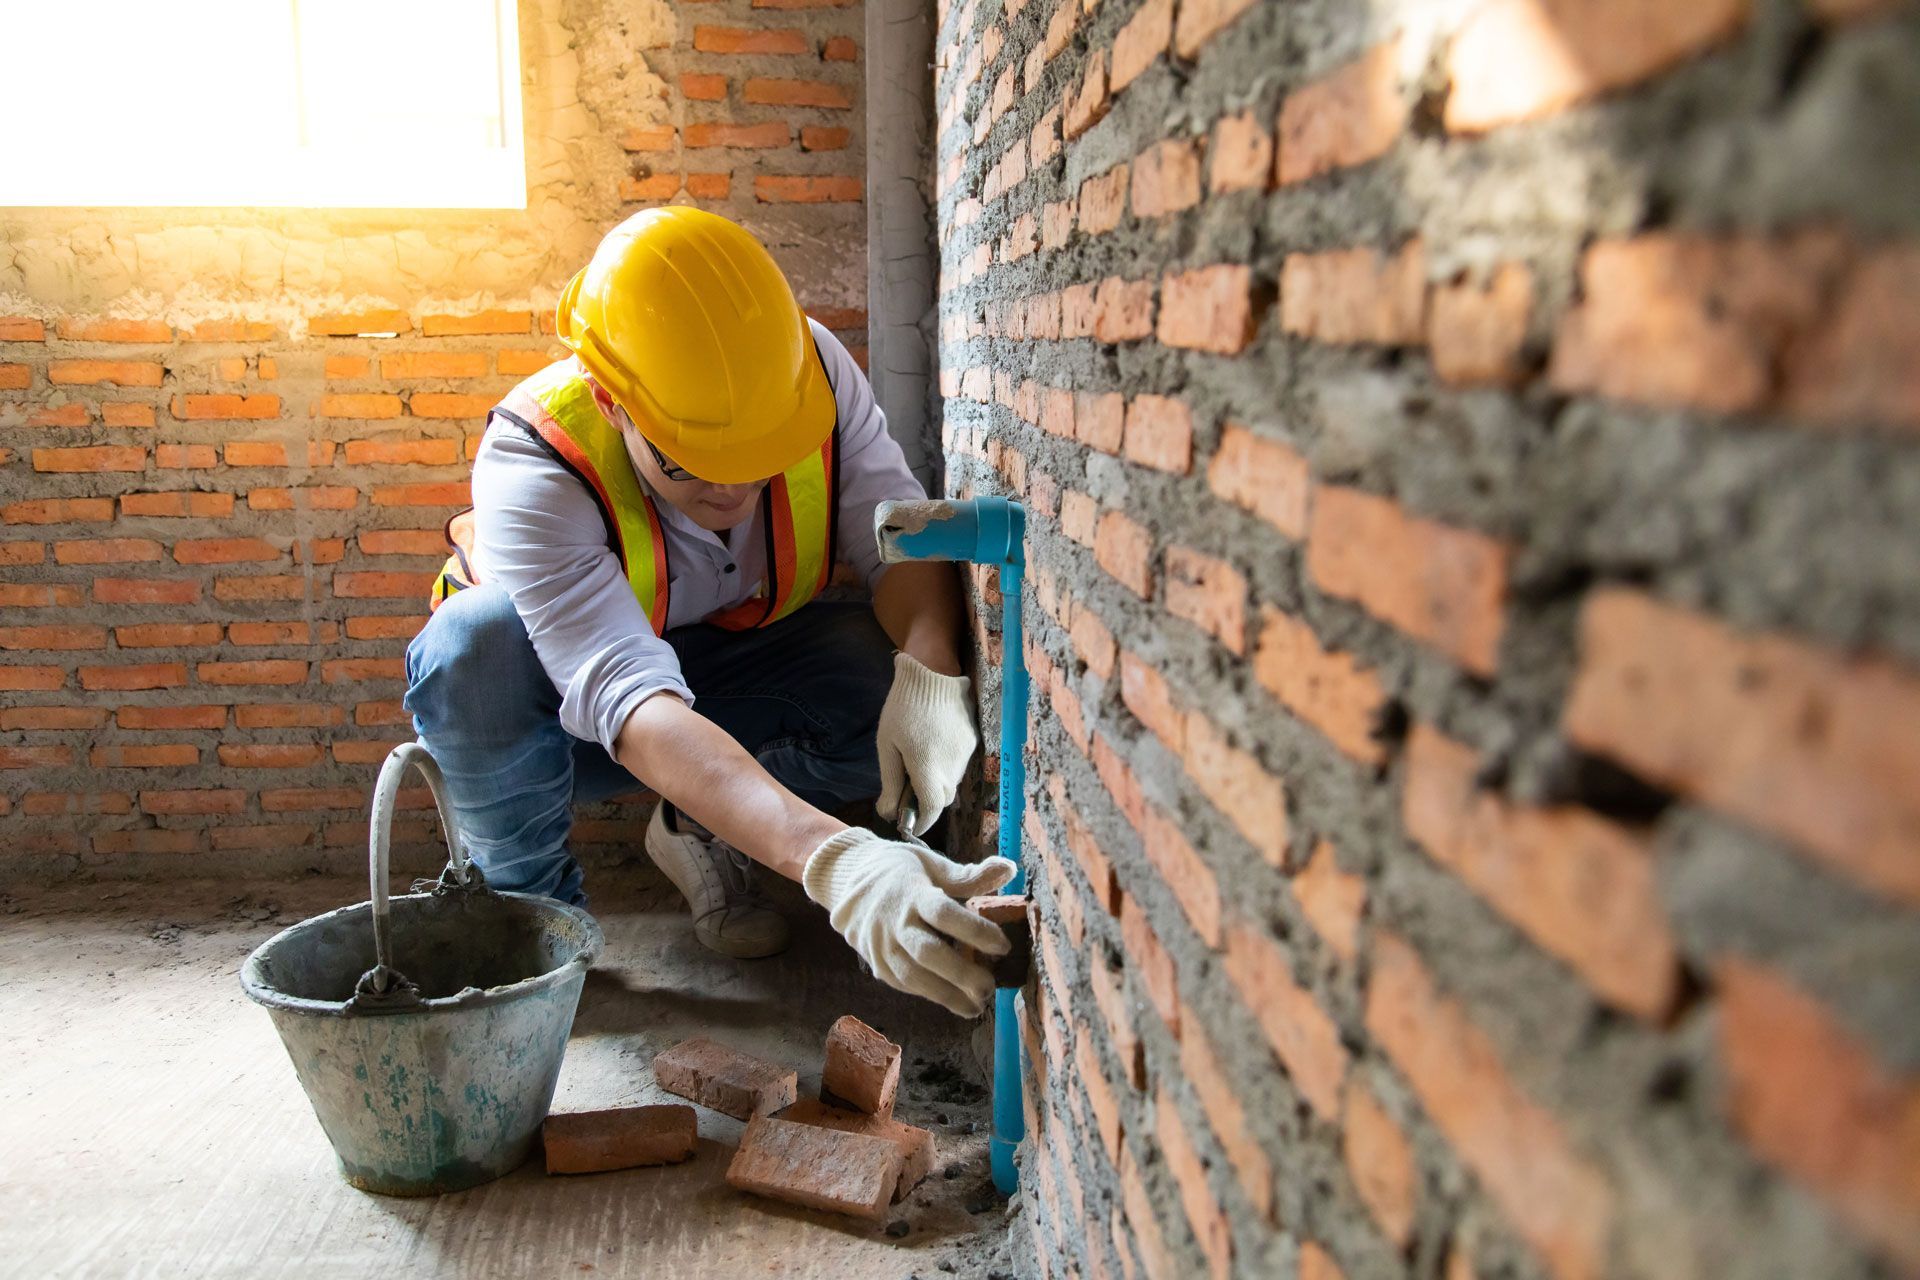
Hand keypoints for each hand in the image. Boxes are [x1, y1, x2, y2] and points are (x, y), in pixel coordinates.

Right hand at [802, 828, 1015, 1016]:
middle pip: (928, 952)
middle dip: (961, 974)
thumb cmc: (899, 870)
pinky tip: (953, 1000)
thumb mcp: (931, 864)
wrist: (846, 878)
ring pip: (913, 976)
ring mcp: (881, 945)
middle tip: (990, 987)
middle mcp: (894, 921)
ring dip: (946, 995)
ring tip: (976, 1005)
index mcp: (912, 892)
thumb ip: (969, 875)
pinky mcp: (875, 963)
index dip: (975, 931)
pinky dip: (929, 994)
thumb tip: (1009, 869)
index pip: (944, 913)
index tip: (1003, 945)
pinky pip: (903, 984)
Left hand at [875, 652, 977, 835]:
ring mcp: (966, 752)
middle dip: (928, 801)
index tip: (911, 824)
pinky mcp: (973, 740)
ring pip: (953, 781)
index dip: (922, 821)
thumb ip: (890, 782)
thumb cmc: (902, 708)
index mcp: (928, 766)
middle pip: (944, 798)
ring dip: (938, 782)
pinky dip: (946, 765)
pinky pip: (959, 764)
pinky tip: (933, 745)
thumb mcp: (887, 745)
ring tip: (919, 761)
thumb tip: (889, 813)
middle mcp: (952, 764)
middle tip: (909, 789)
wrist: (932, 672)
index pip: (932, 809)